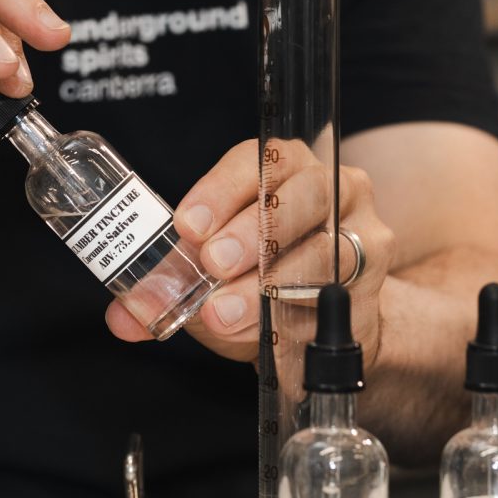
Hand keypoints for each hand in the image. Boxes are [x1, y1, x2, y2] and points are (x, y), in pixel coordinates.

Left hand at [104, 139, 396, 362]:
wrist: (323, 323)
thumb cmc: (258, 279)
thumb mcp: (207, 276)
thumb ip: (164, 288)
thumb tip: (123, 315)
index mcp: (283, 167)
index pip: (257, 160)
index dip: (220, 189)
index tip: (187, 226)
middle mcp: (331, 187)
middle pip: (302, 196)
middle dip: (254, 232)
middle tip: (213, 265)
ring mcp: (361, 234)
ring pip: (327, 251)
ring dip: (272, 283)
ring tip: (226, 313)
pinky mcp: (374, 287)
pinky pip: (340, 301)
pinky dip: (298, 321)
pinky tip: (268, 337)